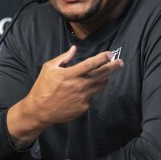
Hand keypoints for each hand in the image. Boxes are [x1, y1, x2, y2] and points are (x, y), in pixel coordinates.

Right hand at [7, 46, 123, 144]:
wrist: (40, 110)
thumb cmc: (43, 87)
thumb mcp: (49, 68)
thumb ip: (63, 58)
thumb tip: (74, 49)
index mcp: (70, 74)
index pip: (91, 64)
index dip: (102, 58)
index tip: (110, 54)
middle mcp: (79, 85)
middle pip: (102, 74)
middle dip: (113, 67)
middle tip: (120, 63)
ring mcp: (83, 98)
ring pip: (100, 86)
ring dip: (104, 78)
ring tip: (104, 75)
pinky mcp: (84, 107)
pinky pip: (92, 96)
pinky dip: (90, 91)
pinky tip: (82, 91)